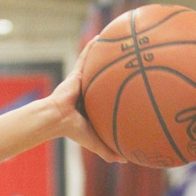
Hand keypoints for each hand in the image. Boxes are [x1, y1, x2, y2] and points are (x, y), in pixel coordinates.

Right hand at [48, 39, 125, 162]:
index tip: (138, 85)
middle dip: (119, 66)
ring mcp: (84, 81)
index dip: (123, 89)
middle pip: (108, 76)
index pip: (112, 95)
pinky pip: (86, 56)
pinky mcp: (77, 73)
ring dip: (107, 51)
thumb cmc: (74, 130)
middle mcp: (91, 90)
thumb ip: (109, 150)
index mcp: (96, 105)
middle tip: (136, 58)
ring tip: (121, 40)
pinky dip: (93, 46)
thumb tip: (126, 160)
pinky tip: (102, 36)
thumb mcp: (95, 141)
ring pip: (98, 64)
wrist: (57, 119)